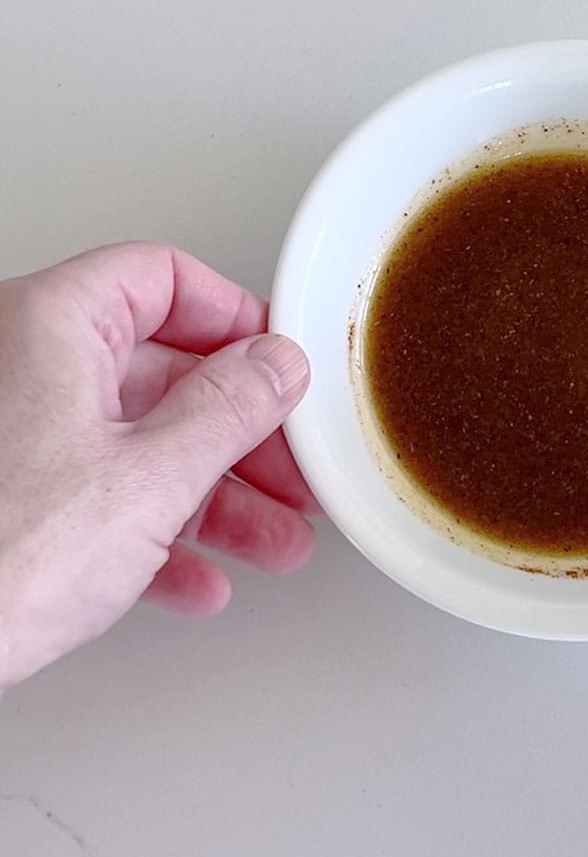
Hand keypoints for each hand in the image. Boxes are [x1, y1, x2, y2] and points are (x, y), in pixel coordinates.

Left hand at [0, 242, 316, 690]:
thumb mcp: (148, 477)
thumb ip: (229, 410)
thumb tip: (277, 366)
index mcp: (50, 326)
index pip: (164, 279)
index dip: (236, 319)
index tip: (280, 364)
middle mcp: (24, 368)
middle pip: (165, 374)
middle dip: (244, 434)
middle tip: (291, 465)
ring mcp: (15, 437)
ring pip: (141, 444)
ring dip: (219, 497)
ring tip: (274, 538)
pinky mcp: (10, 502)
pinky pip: (104, 500)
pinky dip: (159, 535)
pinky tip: (198, 578)